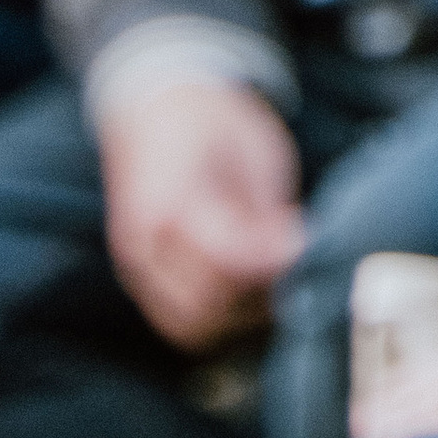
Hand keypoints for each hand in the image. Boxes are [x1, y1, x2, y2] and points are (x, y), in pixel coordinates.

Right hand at [100, 80, 306, 350]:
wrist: (157, 108)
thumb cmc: (212, 122)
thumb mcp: (249, 152)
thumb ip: (263, 212)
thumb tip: (289, 259)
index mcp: (168, 204)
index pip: (226, 262)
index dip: (272, 261)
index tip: (300, 237)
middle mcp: (142, 247)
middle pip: (206, 309)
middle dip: (258, 295)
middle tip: (289, 260)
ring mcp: (138, 269)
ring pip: (192, 329)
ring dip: (241, 315)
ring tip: (269, 273)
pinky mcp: (146, 283)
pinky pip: (184, 325)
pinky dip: (223, 319)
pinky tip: (249, 286)